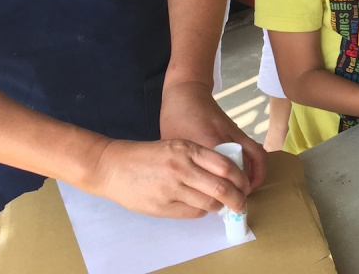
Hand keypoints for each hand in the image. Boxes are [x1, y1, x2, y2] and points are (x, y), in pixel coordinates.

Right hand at [84, 138, 249, 216]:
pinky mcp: (163, 206)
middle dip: (238, 198)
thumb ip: (199, 157)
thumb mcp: (175, 146)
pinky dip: (202, 211)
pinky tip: (201, 206)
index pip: (225, 165)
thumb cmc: (146, 155)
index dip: (241, 178)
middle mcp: (182, 168)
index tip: (245, 185)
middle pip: (222, 188)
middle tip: (242, 203)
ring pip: (209, 203)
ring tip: (222, 205)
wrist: (112, 166)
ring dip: (220, 206)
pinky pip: (192, 212)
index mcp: (187, 149)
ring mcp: (172, 188)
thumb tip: (226, 174)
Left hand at [160, 80, 266, 192]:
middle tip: (239, 202)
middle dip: (246, 188)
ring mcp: (235, 133)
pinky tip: (246, 175)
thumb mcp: (173, 145)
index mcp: (205, 142)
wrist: (187, 92)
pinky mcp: (239, 130)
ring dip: (256, 175)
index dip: (226, 191)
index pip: (222, 173)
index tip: (223, 205)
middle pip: (245, 167)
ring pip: (256, 157)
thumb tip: (190, 187)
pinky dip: (256, 164)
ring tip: (246, 191)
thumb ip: (184, 166)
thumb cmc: (175, 118)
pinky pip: (255, 149)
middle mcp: (225, 138)